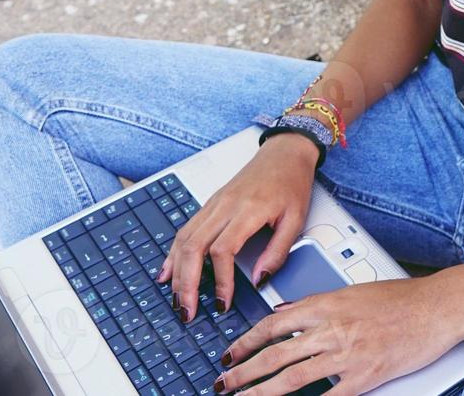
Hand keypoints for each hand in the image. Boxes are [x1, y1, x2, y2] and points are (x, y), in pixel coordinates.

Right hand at [158, 132, 321, 320]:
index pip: (222, 249)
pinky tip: (167, 271)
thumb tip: (259, 281)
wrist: (284, 153)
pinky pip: (185, 229)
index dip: (220, 280)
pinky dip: (174, 253)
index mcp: (248, 209)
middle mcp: (225, 206)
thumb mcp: (296, 220)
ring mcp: (214, 203)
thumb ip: (278, 253)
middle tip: (188, 310)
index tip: (223, 302)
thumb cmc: (291, 182)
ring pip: (184, 238)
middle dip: (186, 283)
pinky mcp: (210, 204)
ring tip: (177, 299)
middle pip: (194, 246)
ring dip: (176, 271)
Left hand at [211, 276, 463, 394]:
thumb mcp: (351, 291)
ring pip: (292, 377)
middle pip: (275, 354)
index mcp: (326, 303)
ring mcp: (347, 354)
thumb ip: (317, 304)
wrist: (435, 307)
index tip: (230, 354)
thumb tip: (286, 312)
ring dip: (261, 391)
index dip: (246, 342)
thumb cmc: (400, 299)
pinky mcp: (365, 376)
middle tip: (224, 383)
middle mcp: (331, 328)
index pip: (273, 324)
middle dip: (243, 372)